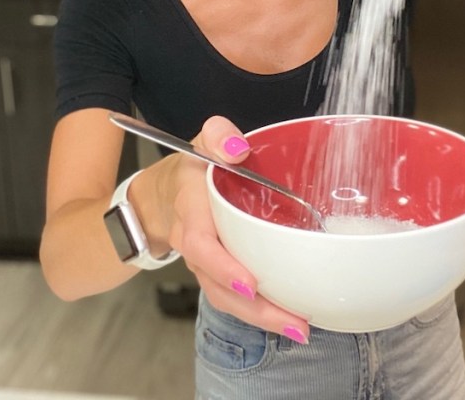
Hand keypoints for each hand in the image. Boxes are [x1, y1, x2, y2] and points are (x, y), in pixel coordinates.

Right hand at [162, 115, 311, 342]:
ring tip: (300, 328)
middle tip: (293, 320)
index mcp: (191, 210)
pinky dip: (260, 314)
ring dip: (262, 318)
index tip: (251, 284)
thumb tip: (237, 148)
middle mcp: (194, 244)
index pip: (201, 244)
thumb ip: (218, 135)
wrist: (164, 194)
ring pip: (226, 299)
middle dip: (255, 307)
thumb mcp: (204, 140)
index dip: (223, 267)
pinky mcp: (216, 275)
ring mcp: (203, 265)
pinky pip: (233, 300)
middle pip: (217, 284)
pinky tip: (291, 321)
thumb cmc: (194, 168)